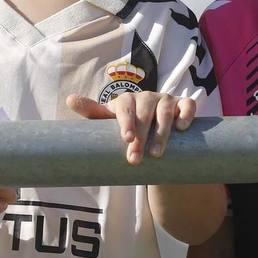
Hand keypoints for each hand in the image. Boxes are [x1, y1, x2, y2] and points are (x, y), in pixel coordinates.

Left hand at [68, 92, 196, 164]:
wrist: (151, 134)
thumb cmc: (126, 127)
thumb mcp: (108, 122)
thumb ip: (92, 112)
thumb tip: (69, 99)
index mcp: (127, 100)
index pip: (125, 108)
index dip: (127, 123)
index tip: (127, 140)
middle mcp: (147, 97)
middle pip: (145, 114)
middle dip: (141, 137)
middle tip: (136, 160)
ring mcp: (166, 100)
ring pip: (165, 112)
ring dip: (162, 133)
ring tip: (156, 154)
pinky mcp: (182, 106)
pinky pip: (188, 106)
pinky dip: (186, 115)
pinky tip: (181, 128)